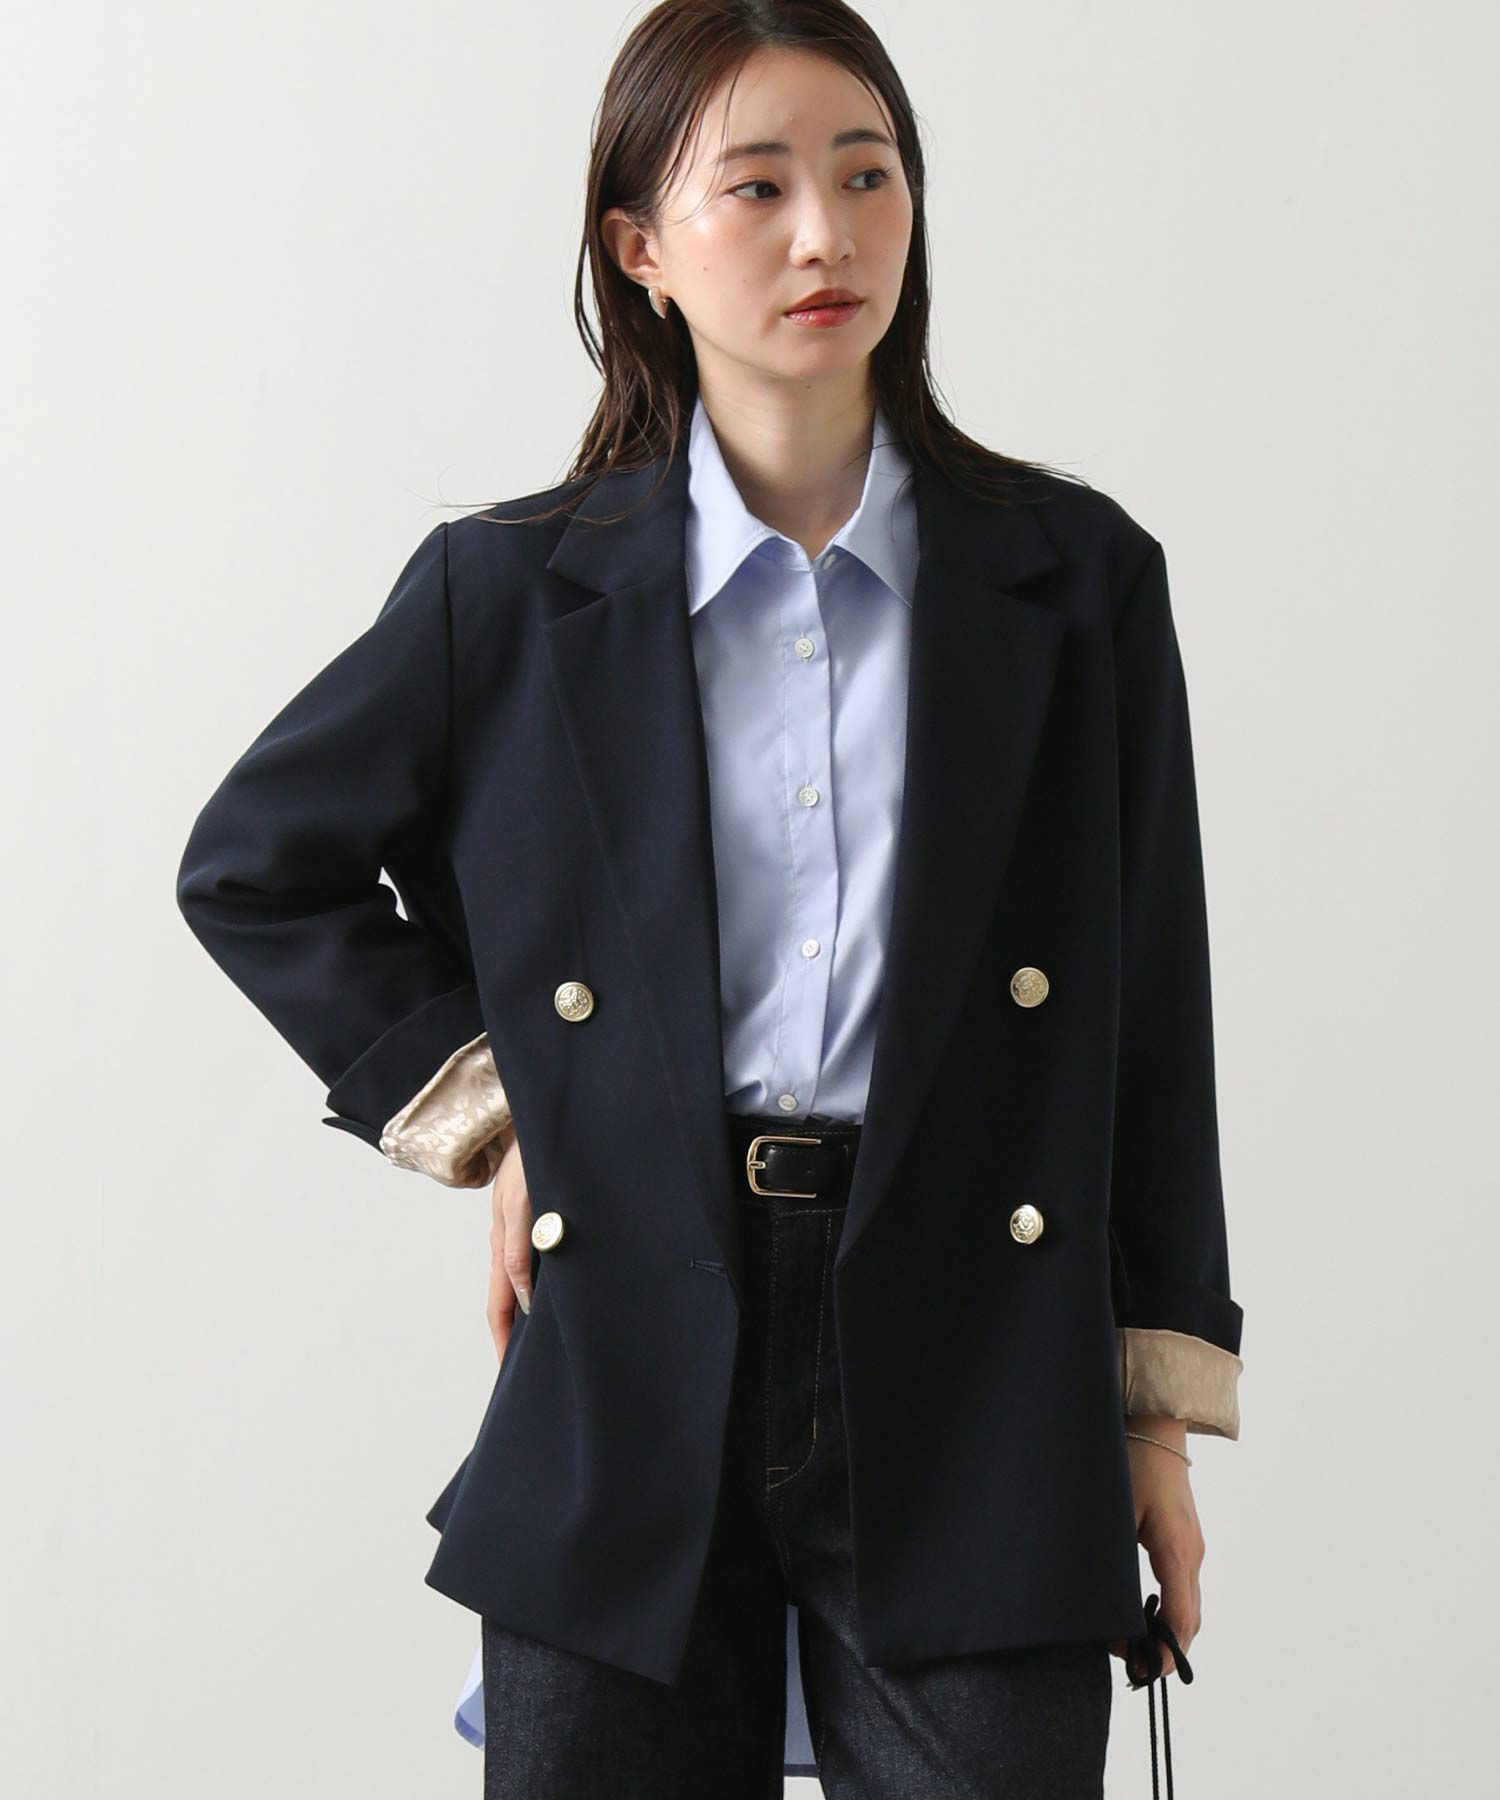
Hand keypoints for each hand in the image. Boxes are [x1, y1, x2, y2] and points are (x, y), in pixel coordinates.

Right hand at [486, 1122, 530, 1366]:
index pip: (499, 1304)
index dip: (505, 1339)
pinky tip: (557, 1297)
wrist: (539, 1117)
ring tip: (541, 1345)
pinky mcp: (534, 1218)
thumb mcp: (522, 1204)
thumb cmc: (532, 1156)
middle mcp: (508, 1240)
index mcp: (502, 1241)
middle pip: (504, 1301)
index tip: (512, 1371)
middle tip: (522, 1372)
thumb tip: (524, 1298)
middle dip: (511, 1337)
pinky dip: (538, 1287)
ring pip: (518, 1283)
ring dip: (526, 1314)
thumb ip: (519, 1249)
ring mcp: (520, 1229)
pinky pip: (532, 1263)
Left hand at [1107, 1415, 1203, 1677]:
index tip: (1146, 1673)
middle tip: (1131, 1669)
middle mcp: (1191, 1552)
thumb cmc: (1133, 1460)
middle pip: (1188, 1618)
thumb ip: (1109, 1553)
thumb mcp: (1115, 1507)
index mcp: (1176, 1548)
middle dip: (1165, 1648)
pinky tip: (1141, 1613)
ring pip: (1187, 1604)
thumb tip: (1096, 1596)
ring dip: (1166, 1629)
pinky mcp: (1184, 1538)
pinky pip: (1182, 1585)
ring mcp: (1191, 1546)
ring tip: (1131, 1646)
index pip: (1181, 1615)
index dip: (1167, 1650)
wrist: (1155, 1424)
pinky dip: (1168, 1609)